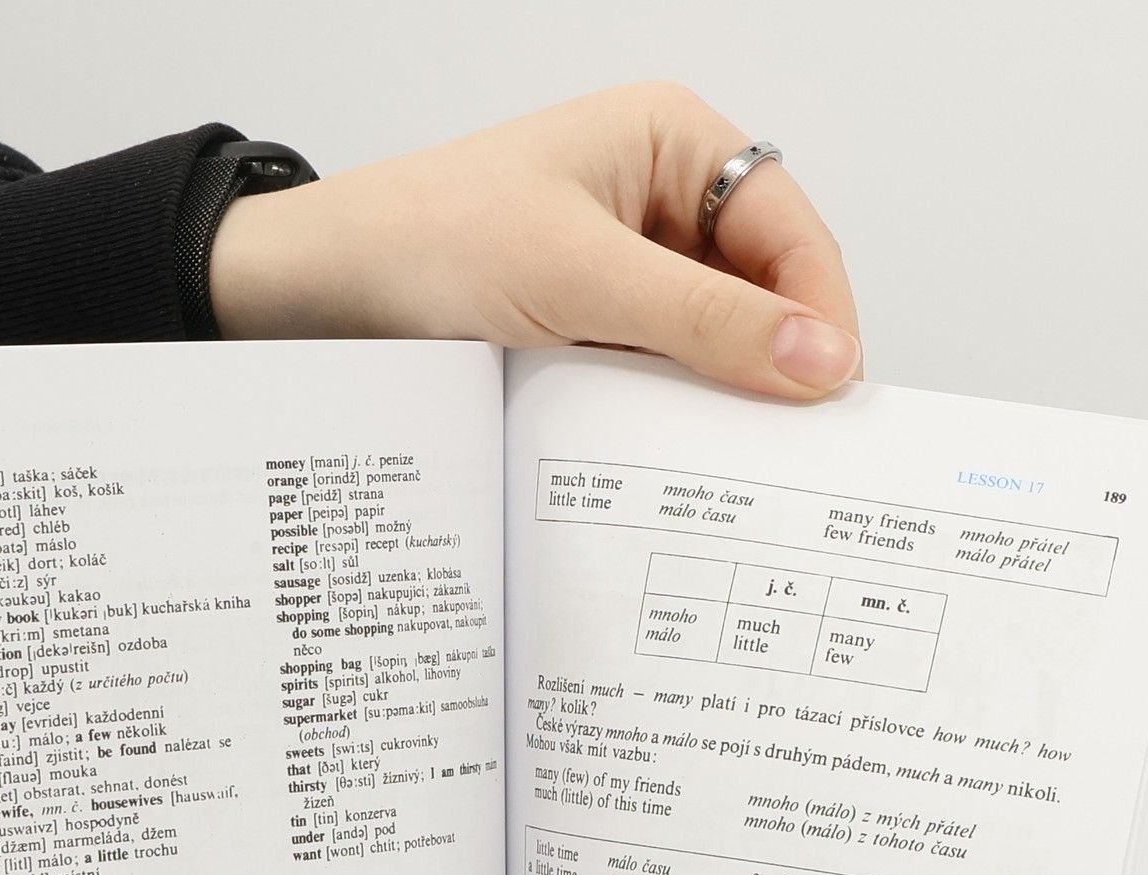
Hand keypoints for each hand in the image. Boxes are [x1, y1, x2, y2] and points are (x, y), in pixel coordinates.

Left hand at [211, 83, 860, 398]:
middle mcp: (659, 197)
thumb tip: (818, 361)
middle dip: (776, 361)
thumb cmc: (427, 242)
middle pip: (763, 289)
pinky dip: (671, 410)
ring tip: (730, 458)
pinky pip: (661, 371)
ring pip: (715, 339)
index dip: (821, 314)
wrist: (317, 291)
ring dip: (721, 394)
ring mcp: (626, 264)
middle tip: (791, 447)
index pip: (791, 231)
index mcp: (672, 141)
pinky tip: (671, 451)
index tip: (830, 399)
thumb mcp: (579, 278)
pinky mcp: (592, 324)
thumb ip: (704, 322)